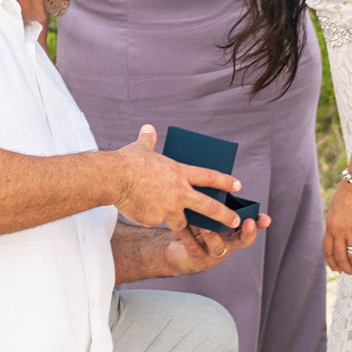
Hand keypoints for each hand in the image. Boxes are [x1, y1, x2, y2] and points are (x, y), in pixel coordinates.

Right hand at [109, 125, 242, 231]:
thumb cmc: (127, 161)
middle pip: (209, 208)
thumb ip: (149, 140)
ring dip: (178, 221)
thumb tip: (148, 128)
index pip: (209, 177)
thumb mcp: (141, 148)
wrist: (113, 178)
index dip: (225, 181)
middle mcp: (179, 193)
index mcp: (179, 173)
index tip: (238, 185)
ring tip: (169, 217)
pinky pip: (154, 223)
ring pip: (180, 222)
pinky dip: (149, 219)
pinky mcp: (154, 221)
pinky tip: (138, 211)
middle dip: (224, 216)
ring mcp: (168, 209)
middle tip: (235, 221)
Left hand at [162, 213, 267, 275]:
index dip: (259, 224)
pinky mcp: (196, 260)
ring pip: (217, 247)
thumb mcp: (207, 216)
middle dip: (247, 232)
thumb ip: (213, 204)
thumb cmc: (194, 229)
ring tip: (206, 226)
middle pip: (242, 241)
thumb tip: (215, 181)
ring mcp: (212, 254)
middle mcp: (227, 244)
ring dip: (213, 236)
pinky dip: (188, 236)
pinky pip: (193, 248)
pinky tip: (182, 226)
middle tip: (249, 222)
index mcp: (232, 232)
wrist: (176, 251)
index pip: (250, 228)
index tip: (265, 219)